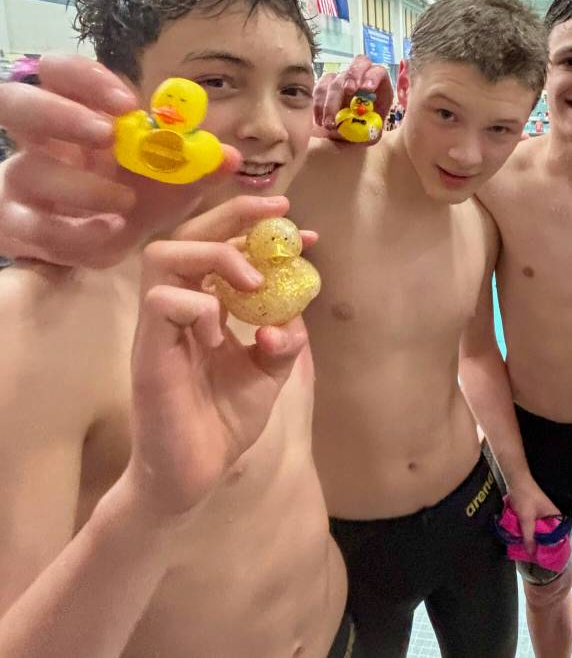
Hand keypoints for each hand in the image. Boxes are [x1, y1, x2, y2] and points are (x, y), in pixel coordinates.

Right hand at [0, 54, 241, 267]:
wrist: (107, 247)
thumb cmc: (135, 199)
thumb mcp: (173, 183)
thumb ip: (199, 168)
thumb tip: (230, 156)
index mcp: (75, 116)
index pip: (59, 73)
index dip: (85, 77)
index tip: (127, 102)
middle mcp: (40, 142)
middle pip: (14, 102)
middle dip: (58, 112)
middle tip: (106, 133)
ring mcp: (22, 183)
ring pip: (27, 170)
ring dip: (82, 186)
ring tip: (125, 201)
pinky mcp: (19, 226)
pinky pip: (32, 225)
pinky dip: (76, 230)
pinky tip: (110, 229)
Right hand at [124, 200, 312, 518]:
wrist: (194, 475)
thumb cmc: (224, 421)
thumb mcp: (270, 372)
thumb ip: (286, 335)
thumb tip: (297, 303)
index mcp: (206, 305)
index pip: (223, 245)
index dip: (260, 231)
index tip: (305, 231)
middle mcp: (178, 306)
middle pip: (189, 233)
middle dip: (235, 214)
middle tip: (279, 215)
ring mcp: (158, 327)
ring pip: (164, 255)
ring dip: (217, 256)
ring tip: (254, 283)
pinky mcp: (147, 351)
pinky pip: (161, 303)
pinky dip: (199, 307)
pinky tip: (219, 335)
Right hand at [312, 54, 393, 143]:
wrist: (347, 139)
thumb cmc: (365, 133)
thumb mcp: (374, 132)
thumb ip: (372, 126)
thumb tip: (365, 123)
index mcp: (379, 86)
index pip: (378, 71)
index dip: (372, 76)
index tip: (367, 89)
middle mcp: (362, 78)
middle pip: (358, 64)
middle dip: (352, 76)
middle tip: (348, 91)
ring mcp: (342, 79)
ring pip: (335, 80)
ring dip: (332, 102)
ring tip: (331, 124)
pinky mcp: (325, 86)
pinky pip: (319, 89)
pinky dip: (319, 105)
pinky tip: (321, 122)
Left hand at [506, 476, 561, 554]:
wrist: (516, 480)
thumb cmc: (525, 496)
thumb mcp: (526, 519)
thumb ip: (529, 536)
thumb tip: (531, 552)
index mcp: (556, 515)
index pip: (559, 535)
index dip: (553, 546)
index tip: (547, 556)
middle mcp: (552, 514)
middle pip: (549, 533)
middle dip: (542, 542)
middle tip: (537, 554)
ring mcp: (544, 512)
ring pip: (541, 529)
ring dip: (536, 536)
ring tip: (531, 548)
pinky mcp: (536, 510)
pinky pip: (535, 523)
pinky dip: (531, 529)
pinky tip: (525, 536)